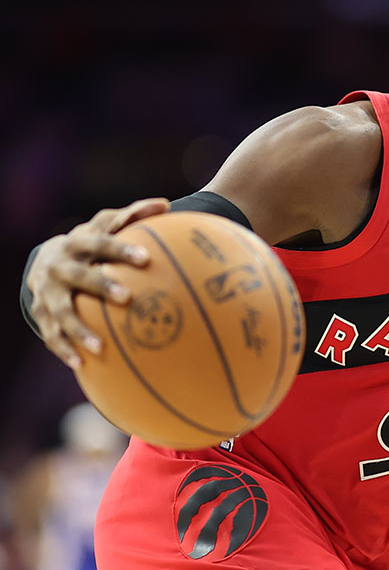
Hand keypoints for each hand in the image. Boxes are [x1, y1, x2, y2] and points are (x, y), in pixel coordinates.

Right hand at [26, 198, 168, 367]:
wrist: (45, 261)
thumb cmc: (91, 244)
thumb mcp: (106, 227)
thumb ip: (134, 215)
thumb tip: (165, 204)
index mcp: (77, 244)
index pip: (100, 243)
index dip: (121, 250)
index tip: (146, 258)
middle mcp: (59, 268)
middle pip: (79, 277)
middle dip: (101, 287)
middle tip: (126, 298)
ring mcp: (47, 294)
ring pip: (62, 313)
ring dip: (79, 330)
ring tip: (101, 347)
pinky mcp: (42, 315)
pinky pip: (52, 335)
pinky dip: (64, 350)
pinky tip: (81, 366)